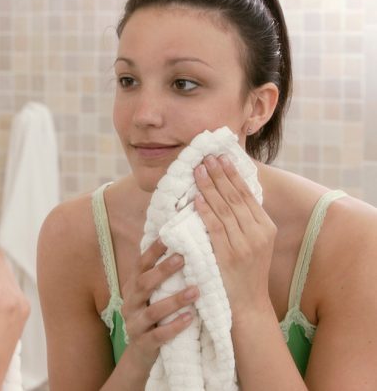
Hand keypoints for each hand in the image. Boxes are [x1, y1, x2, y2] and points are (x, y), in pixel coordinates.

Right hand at [120, 239, 198, 373]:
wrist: (140, 355)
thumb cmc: (153, 319)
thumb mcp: (151, 297)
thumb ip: (160, 278)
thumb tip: (180, 249)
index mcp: (132, 289)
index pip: (140, 266)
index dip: (152, 251)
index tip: (167, 237)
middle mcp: (130, 304)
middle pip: (143, 284)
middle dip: (162, 271)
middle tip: (182, 258)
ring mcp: (134, 324)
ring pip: (152, 311)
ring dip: (174, 300)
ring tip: (195, 291)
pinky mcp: (143, 344)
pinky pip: (158, 335)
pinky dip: (174, 327)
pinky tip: (190, 319)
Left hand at [194, 155, 276, 317]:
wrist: (248, 306)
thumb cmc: (246, 272)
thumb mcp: (254, 244)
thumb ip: (245, 221)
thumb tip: (229, 192)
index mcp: (266, 227)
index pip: (247, 194)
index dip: (232, 174)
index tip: (220, 157)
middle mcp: (258, 234)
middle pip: (235, 197)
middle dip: (219, 175)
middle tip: (205, 157)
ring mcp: (244, 245)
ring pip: (224, 209)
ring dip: (209, 187)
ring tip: (198, 170)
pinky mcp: (229, 256)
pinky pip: (215, 228)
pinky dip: (205, 211)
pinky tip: (196, 198)